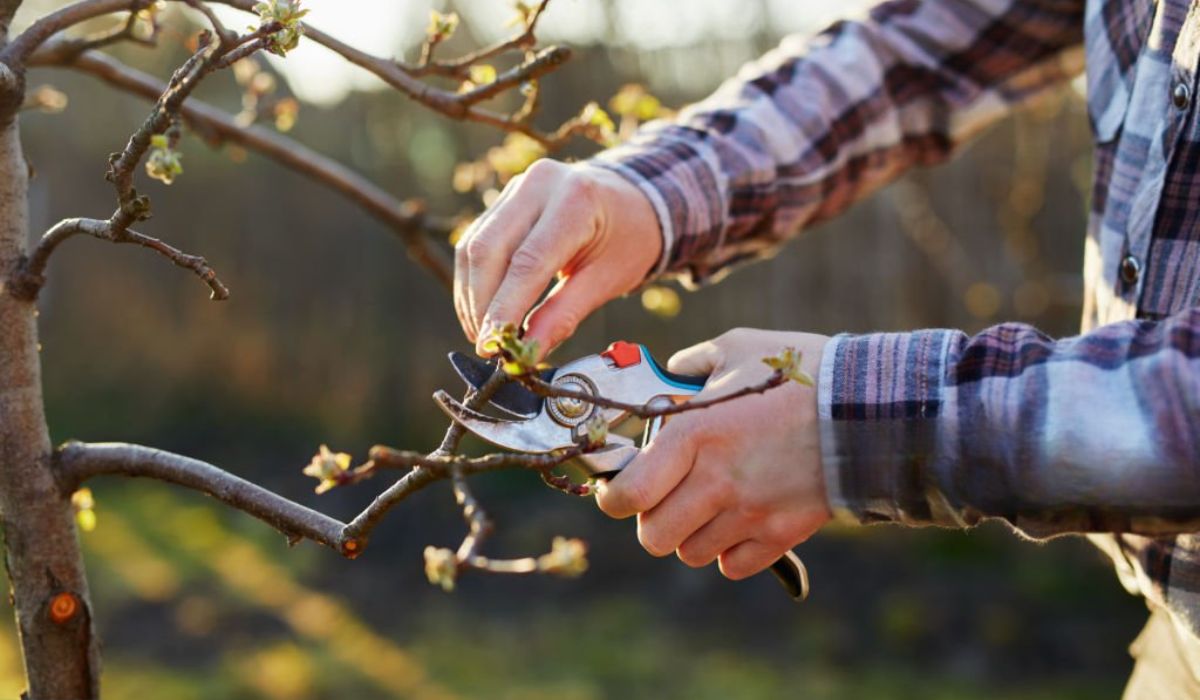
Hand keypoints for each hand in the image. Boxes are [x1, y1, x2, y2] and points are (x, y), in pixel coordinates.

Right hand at [454, 159, 660, 357]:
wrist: (631, 200)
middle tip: (486, 345)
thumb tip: (527, 353)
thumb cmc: (627, 240)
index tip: (492, 345)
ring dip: (471, 296)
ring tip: (482, 334)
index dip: (504, 308)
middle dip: (481, 304)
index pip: (528, 262)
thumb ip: (564, 315)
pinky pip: (476, 241)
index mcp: (576, 201)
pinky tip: (481, 310)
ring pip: (474, 246)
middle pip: (489, 249)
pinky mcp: (504, 198)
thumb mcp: (607, 280)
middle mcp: (540, 184)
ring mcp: (518, 187)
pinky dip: (473, 281)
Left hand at [594, 329, 832, 579]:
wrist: (869, 408)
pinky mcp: (780, 535)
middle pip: (653, 536)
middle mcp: (714, 482)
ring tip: (708, 506)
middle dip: (653, 520)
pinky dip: (729, 552)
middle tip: (667, 498)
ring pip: (690, 554)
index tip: (621, 489)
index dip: (614, 498)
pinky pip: (733, 566)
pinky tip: (739, 522)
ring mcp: (748, 514)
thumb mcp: (738, 348)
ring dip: (691, 535)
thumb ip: (692, 363)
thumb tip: (669, 374)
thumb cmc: (800, 373)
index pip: (627, 496)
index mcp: (692, 435)